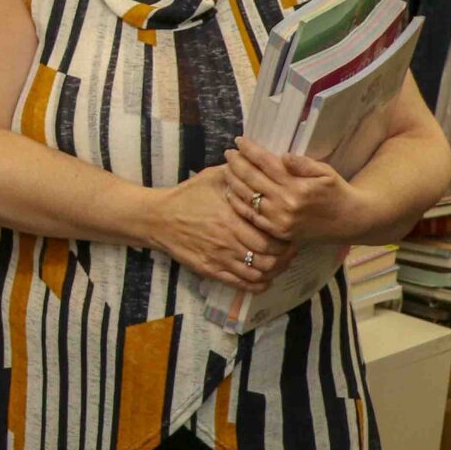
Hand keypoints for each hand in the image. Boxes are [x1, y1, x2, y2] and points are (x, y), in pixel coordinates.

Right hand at [147, 168, 294, 292]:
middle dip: (285, 256)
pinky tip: (264, 279)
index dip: (287, 238)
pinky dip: (258, 285)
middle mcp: (228, 241)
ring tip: (280, 264)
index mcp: (232, 218)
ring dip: (274, 271)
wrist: (158, 219)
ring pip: (258, 273)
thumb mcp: (212, 177)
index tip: (292, 233)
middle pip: (269, 257)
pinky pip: (241, 284)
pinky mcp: (211, 270)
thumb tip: (261, 164)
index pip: (271, 236)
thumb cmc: (187, 196)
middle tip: (291, 250)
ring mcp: (219, 258)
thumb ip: (239, 173)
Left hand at [224, 139, 374, 244]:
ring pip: (248, 198)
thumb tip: (282, 155)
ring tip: (226, 168)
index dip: (250, 150)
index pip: (267, 164)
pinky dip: (238, 203)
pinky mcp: (277, 232)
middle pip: (252, 179)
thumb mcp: (325, 172)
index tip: (239, 140)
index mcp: (298, 186)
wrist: (349, 222)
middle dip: (237, 163)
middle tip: (228, 152)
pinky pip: (251, 217)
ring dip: (233, 181)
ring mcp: (279, 220)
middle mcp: (286, 204)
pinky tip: (230, 192)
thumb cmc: (337, 192)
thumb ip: (303, 163)